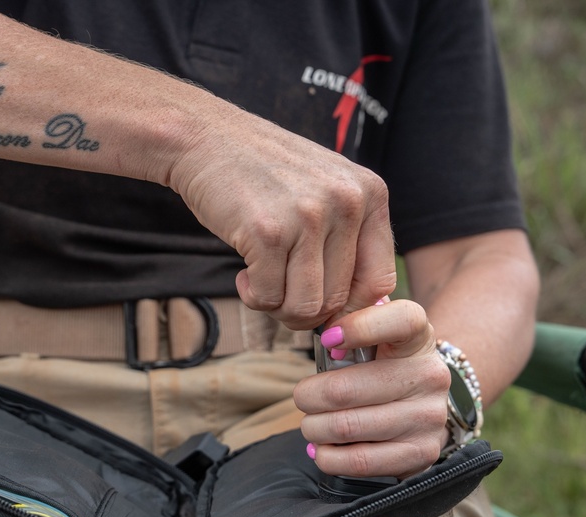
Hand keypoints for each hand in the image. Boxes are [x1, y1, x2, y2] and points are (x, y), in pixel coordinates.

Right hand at [167, 108, 395, 329]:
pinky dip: (253, 296)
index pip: (379, 280)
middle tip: (280, 291)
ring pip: (306, 307)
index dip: (351, 306)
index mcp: (369, 194)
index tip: (322, 304)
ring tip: (262, 282)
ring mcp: (307, 217)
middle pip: (338, 299)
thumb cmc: (263, 172)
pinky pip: (269, 297)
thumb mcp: (324, 188)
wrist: (205, 137)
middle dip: (305, 309)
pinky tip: (244, 274)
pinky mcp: (267, 232)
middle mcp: (346, 203)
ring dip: (279, 307)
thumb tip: (359, 310)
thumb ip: (348, 238)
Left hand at [293, 299, 450, 478]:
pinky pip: (359, 461)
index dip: (358, 327)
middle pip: (344, 389)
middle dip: (308, 396)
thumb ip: (347, 324)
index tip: (328, 339)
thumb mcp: (372, 339)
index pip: (401, 320)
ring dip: (314, 428)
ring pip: (346, 427)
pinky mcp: (421, 452)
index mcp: (418, 337)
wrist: (419, 410)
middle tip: (303, 398)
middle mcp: (430, 375)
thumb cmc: (380, 368)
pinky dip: (328, 457)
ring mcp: (428, 417)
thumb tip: (326, 335)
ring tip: (312, 425)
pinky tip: (323, 448)